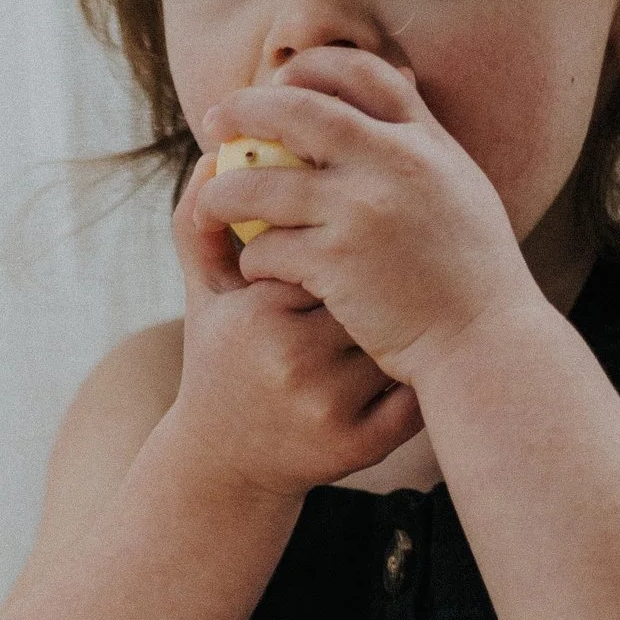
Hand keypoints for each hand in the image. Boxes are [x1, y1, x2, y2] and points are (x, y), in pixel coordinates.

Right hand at [164, 130, 424, 499]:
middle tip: (394, 262)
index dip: (342, 239)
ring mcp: (329, 405)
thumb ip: (199, 224)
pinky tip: (413, 354)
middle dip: (380, 274)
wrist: (225, 463)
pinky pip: (412, 390)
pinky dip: (420, 370)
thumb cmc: (219, 360)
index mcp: (257, 314)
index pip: (323, 246)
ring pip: (395, 332)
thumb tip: (214, 156)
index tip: (349, 233)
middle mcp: (293, 360)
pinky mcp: (358, 445)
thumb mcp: (203, 296)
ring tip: (406, 304)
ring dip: (406, 317)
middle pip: (366, 286)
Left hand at [194, 48, 536, 386]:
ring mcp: (362, 211)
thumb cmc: (472, 276)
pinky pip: (269, 247)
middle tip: (214, 121)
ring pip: (264, 183)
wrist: (484, 340)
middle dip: (246, 108)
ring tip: (210, 205)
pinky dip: (253, 256)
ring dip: (225, 193)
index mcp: (425, 141)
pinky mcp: (337, 263)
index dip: (313, 68)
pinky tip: (254, 268)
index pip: (364, 72)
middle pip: (299, 110)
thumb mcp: (461, 190)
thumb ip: (422, 147)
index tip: (280, 81)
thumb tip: (398, 91)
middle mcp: (393, 163)